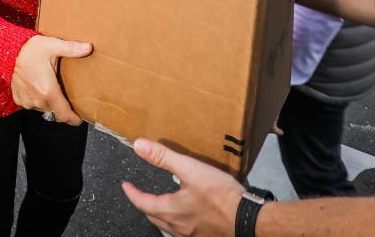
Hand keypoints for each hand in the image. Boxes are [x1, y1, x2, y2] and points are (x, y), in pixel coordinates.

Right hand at [11, 35, 91, 125]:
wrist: (8, 51)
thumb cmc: (31, 49)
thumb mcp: (54, 46)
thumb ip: (72, 49)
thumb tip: (89, 47)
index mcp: (49, 91)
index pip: (64, 114)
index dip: (74, 119)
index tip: (80, 119)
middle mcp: (37, 100)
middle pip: (55, 112)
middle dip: (63, 108)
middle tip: (68, 98)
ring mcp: (27, 101)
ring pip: (44, 109)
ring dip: (49, 103)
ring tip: (53, 89)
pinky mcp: (19, 99)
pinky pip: (32, 105)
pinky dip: (37, 99)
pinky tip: (39, 87)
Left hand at [122, 139, 244, 236]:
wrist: (248, 218)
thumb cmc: (221, 195)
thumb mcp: (190, 169)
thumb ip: (163, 157)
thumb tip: (139, 146)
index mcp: (171, 211)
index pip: (143, 203)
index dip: (132, 194)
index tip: (126, 186)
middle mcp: (178, 227)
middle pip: (154, 218)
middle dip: (145, 206)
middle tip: (142, 195)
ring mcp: (192, 235)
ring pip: (168, 226)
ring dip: (161, 215)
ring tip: (162, 204)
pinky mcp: (205, 235)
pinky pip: (183, 231)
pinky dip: (178, 221)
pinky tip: (187, 214)